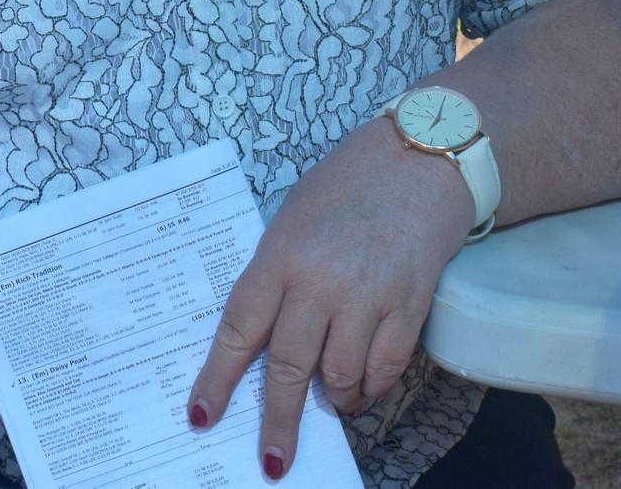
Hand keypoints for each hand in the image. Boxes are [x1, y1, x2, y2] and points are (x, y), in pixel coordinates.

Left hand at [184, 121, 474, 477]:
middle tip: (272, 460)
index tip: (202, 415)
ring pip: (341, 374)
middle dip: (278, 420)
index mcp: (279, 255)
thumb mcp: (290, 221)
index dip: (219, 378)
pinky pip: (386, 365)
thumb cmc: (345, 188)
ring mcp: (368, 294)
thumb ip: (274, 275)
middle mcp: (320, 280)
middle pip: (291, 366)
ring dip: (333, 400)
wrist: (418, 161)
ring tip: (331, 405)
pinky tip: (363, 389)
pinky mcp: (410, 304)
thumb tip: (260, 337)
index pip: (240, 328)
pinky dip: (372, 386)